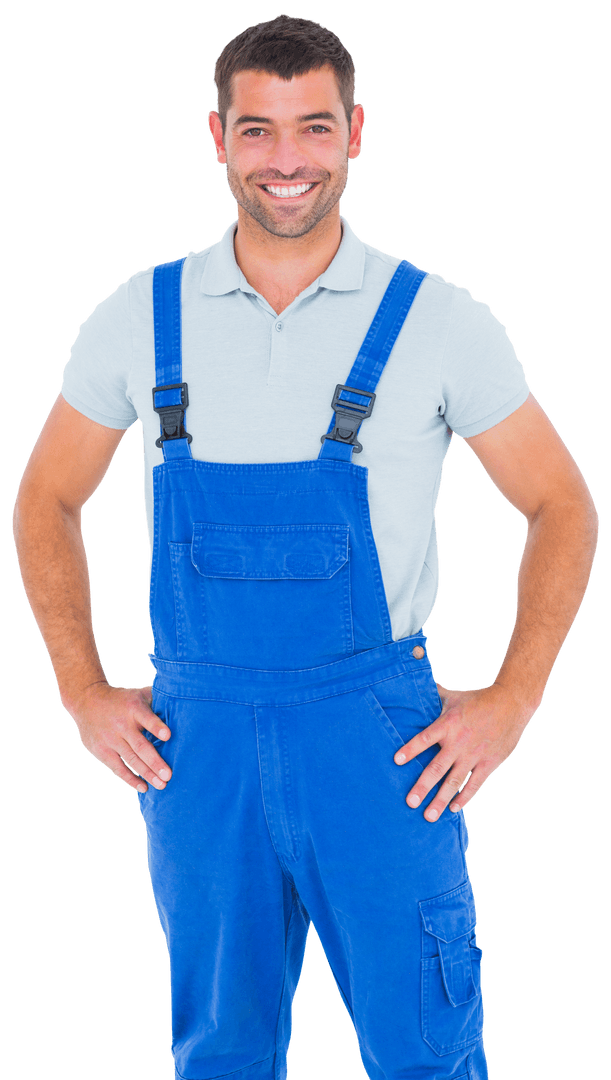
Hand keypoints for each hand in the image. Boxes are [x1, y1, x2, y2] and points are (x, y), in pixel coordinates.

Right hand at [67, 682, 171, 793]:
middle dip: (155, 762)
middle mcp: (121, 724)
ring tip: (161, 785)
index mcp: (134, 708)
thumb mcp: (139, 694)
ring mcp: (110, 739)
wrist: (87, 701)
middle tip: (169, 775)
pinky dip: (131, 779)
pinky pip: (118, 768)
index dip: (156, 726)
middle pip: (140, 745)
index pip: (146, 718)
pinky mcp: (101, 751)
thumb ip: (158, 699)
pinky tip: (144, 787)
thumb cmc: (123, 700)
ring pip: (131, 759)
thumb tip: (185, 703)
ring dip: (147, 774)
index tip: (168, 736)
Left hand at [394, 682, 531, 820]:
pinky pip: (474, 784)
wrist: (511, 703)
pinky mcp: (489, 763)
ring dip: (441, 800)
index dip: (411, 749)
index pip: (425, 738)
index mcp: (447, 724)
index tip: (396, 761)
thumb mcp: (452, 696)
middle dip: (423, 786)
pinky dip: (464, 797)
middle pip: (438, 767)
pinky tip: (453, 808)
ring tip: (429, 816)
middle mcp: (459, 742)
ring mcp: (474, 755)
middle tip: (410, 803)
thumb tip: (409, 683)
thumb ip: (431, 696)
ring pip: (455, 781)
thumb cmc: (476, 700)